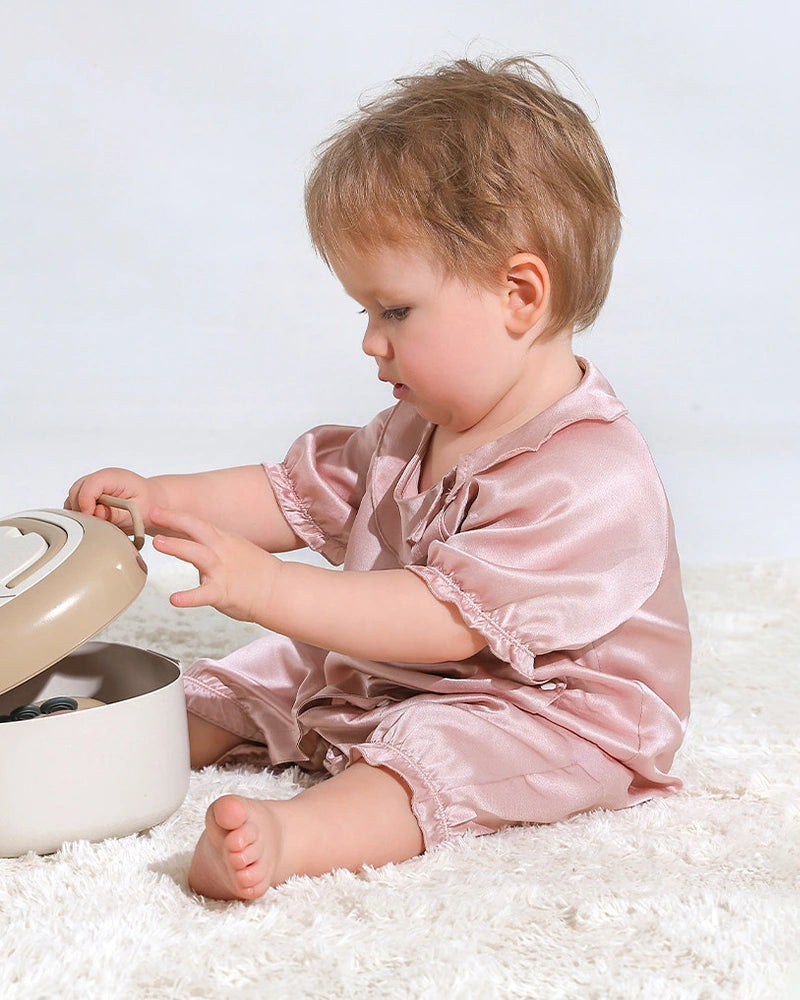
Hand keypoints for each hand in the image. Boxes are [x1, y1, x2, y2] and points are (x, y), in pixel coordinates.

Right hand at [65, 468, 158, 532]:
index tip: (90, 517)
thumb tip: (97, 513)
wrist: (153, 502)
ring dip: (79, 513)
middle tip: (93, 525)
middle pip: (76, 491)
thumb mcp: (138, 513)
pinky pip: (77, 504)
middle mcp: (101, 479)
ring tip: (94, 525)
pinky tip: (93, 523)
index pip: (90, 485)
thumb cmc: (149, 505)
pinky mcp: (90, 495)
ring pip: (73, 498)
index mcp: (113, 477)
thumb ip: (116, 514)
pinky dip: (81, 514)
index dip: (86, 502)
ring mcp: (94, 486)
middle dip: (81, 510)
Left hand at [151, 508, 279, 622]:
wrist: (279, 590)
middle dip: (173, 520)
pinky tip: (174, 599)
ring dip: (177, 547)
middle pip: (196, 530)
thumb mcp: (235, 549)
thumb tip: (189, 544)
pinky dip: (188, 597)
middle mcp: (222, 552)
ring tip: (157, 543)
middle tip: (151, 514)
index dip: (175, 516)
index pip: (197, 523)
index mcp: (224, 540)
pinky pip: (203, 595)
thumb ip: (211, 546)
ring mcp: (222, 571)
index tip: (155, 510)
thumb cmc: (257, 572)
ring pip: (198, 555)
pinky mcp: (223, 593)